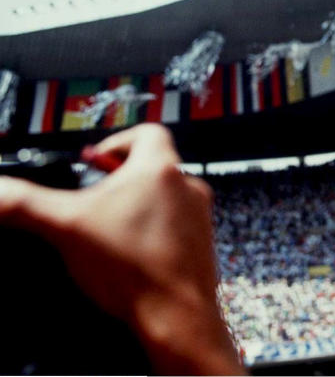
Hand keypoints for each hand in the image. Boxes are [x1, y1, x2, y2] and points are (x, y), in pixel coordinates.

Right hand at [0, 124, 242, 374]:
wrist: (176, 313)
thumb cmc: (132, 268)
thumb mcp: (64, 226)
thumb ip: (23, 203)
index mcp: (159, 168)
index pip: (147, 131)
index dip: (116, 141)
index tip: (95, 160)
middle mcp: (187, 186)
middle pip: (152, 165)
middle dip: (119, 178)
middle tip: (93, 195)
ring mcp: (199, 215)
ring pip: (165, 196)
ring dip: (136, 204)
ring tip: (107, 226)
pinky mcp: (201, 243)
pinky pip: (175, 225)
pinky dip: (151, 230)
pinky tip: (128, 252)